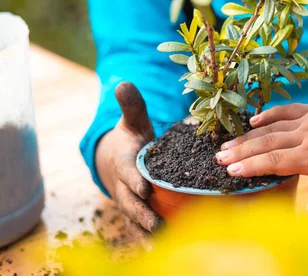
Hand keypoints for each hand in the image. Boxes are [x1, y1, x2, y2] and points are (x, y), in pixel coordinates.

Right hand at [95, 82, 161, 244]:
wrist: (118, 159)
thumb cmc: (132, 139)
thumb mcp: (133, 122)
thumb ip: (132, 106)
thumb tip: (124, 82)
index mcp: (125, 162)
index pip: (128, 172)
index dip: (135, 180)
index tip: (145, 187)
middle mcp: (124, 186)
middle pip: (131, 202)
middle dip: (142, 213)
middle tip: (156, 222)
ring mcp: (129, 202)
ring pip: (136, 220)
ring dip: (148, 232)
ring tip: (162, 243)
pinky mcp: (137, 213)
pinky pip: (141, 229)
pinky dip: (150, 239)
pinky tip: (165, 251)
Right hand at [215, 102, 307, 216]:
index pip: (275, 161)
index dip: (252, 166)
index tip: (230, 171)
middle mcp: (304, 136)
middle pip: (266, 144)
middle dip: (241, 151)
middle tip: (217, 157)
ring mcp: (306, 121)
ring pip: (271, 128)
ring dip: (248, 136)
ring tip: (227, 143)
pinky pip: (285, 110)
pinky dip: (268, 114)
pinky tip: (254, 119)